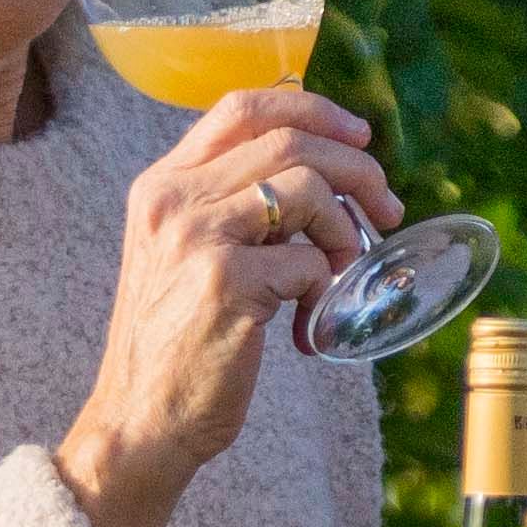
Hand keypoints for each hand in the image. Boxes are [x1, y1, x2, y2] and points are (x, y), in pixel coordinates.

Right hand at [52, 87, 405, 526]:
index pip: (242, 106)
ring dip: (345, 233)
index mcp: (162, 184)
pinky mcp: (226, 281)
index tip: (358, 135)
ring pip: (307, 189)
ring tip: (340, 276)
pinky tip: (306, 329)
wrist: (140, 420)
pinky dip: (325, 291)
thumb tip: (319, 175)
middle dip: (356, 168)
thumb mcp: (185, 256)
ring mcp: (197, 236)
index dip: (312, 108)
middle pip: (290, 141)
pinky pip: (310, 261)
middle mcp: (173, 199)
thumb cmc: (177, 343)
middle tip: (386, 207)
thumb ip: (231, 209)